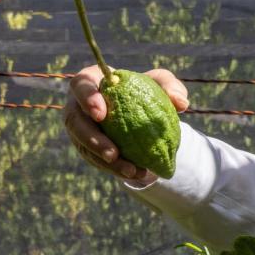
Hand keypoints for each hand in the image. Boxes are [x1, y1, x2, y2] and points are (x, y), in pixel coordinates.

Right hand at [64, 66, 189, 184]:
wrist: (137, 111)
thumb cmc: (145, 90)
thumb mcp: (160, 83)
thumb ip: (170, 86)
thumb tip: (180, 103)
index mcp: (91, 81)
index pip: (80, 85)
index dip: (86, 99)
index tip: (101, 115)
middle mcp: (78, 105)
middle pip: (74, 122)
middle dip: (91, 139)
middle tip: (113, 154)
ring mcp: (79, 128)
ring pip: (84, 146)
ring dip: (105, 162)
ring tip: (130, 171)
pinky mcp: (86, 147)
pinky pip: (95, 160)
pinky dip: (114, 169)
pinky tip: (136, 174)